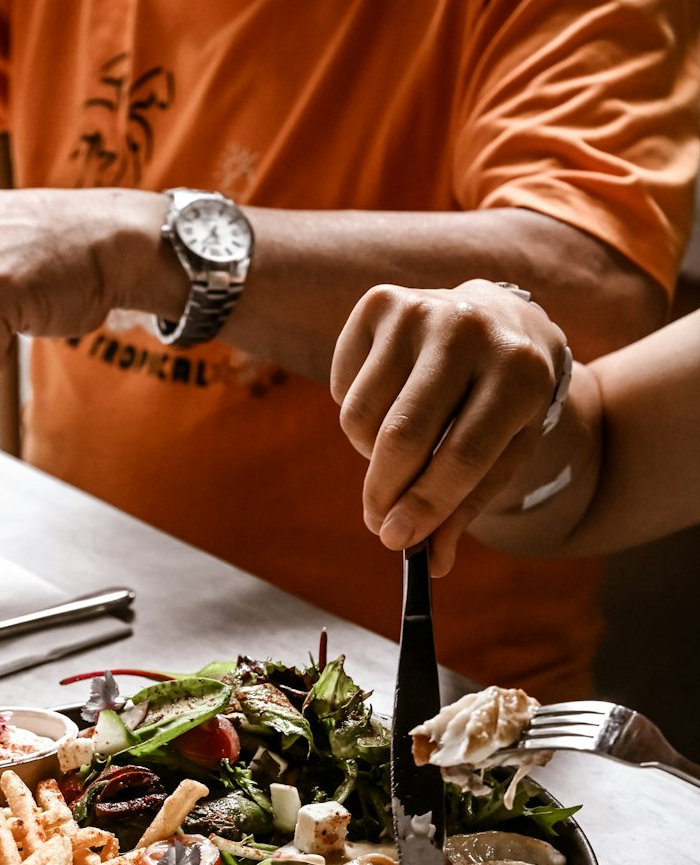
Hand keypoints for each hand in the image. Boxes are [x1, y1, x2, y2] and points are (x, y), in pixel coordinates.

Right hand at [330, 279, 568, 574]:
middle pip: (403, 436)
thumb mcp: (504, 456)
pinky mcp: (381, 302)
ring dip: (371, 453)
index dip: (425, 504)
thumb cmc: (502, 405)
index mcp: (520, 372)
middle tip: (379, 522)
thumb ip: (465, 508)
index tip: (396, 539)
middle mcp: (471, 330)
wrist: (502, 324)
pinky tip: (391, 400)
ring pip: (362, 417)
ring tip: (401, 448)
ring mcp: (422, 308)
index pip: (462, 454)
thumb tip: (429, 562)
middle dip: (384, 492)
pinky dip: (359, 415)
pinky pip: (343, 388)